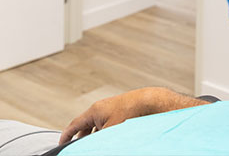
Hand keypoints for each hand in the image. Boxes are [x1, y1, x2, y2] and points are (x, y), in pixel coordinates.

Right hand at [59, 87, 208, 144]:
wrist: (148, 101)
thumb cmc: (130, 112)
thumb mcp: (110, 130)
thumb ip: (98, 139)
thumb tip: (93, 144)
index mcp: (94, 111)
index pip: (74, 124)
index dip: (66, 135)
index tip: (61, 143)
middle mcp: (100, 108)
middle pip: (85, 125)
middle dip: (81, 136)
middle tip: (77, 146)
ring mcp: (110, 108)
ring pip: (97, 124)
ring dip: (94, 134)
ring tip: (94, 143)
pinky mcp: (119, 109)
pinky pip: (107, 122)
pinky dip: (105, 130)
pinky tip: (110, 136)